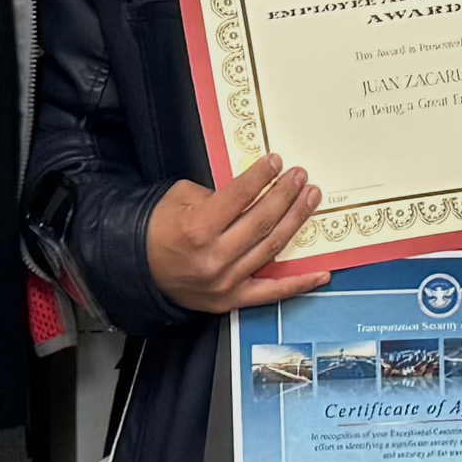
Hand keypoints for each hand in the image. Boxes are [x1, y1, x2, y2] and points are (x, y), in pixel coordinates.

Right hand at [146, 155, 329, 312]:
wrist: (139, 269)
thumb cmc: (160, 229)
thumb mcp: (181, 198)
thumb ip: (219, 194)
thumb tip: (253, 189)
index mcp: (198, 228)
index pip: (240, 196)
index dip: (262, 177)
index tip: (277, 162)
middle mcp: (214, 257)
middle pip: (261, 220)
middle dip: (286, 195)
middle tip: (301, 177)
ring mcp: (225, 282)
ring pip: (271, 247)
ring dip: (296, 221)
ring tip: (311, 199)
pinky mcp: (231, 300)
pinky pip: (272, 293)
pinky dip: (299, 283)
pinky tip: (322, 273)